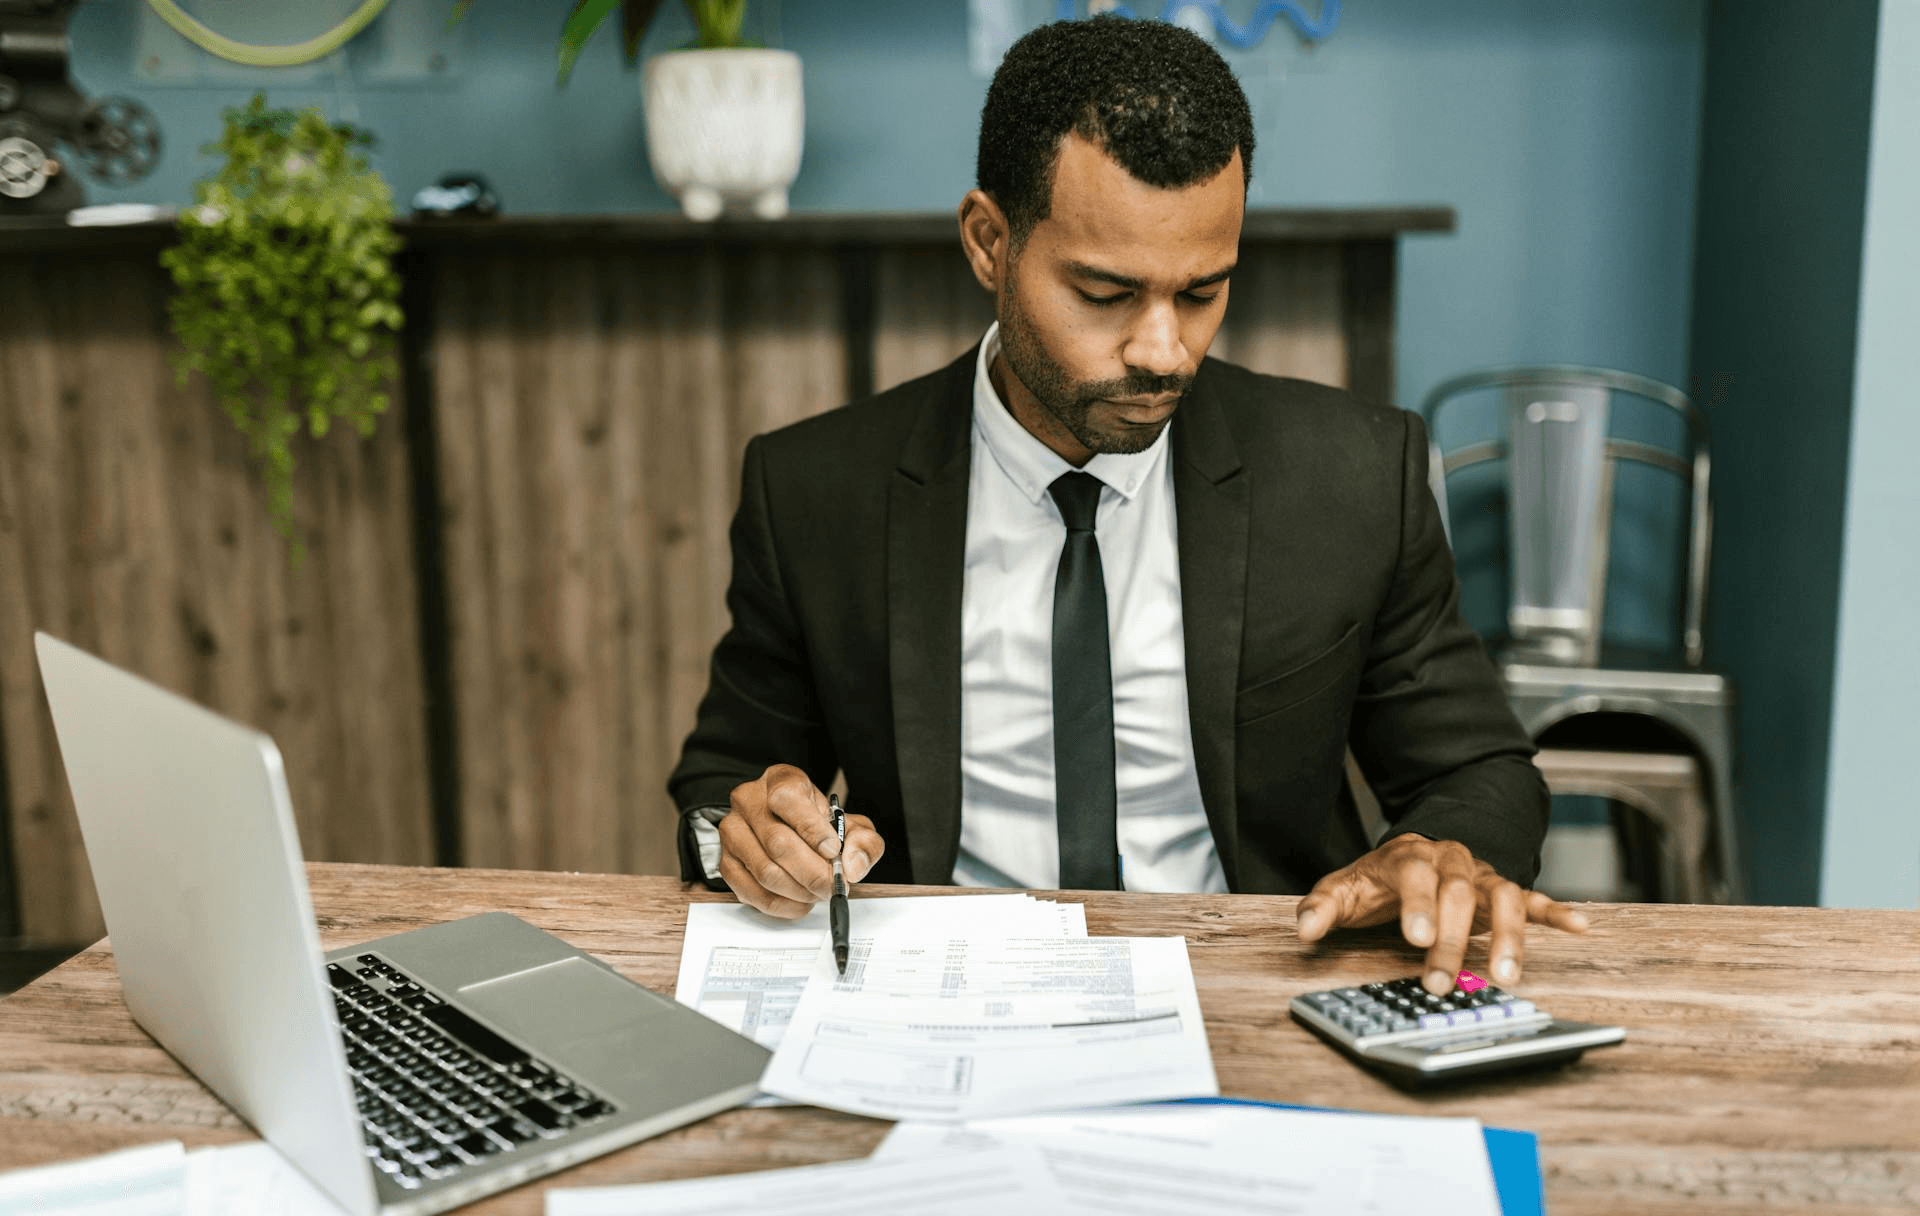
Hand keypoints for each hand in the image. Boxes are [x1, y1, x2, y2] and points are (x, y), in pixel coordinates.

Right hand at [717, 764, 884, 918]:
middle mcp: (748, 801)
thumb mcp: (851, 825)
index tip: (833, 851)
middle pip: (777, 843)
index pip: (787, 800)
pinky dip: (782, 905)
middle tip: (833, 886)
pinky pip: (752, 892)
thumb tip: (852, 865)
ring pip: (765, 872)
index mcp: (779, 780)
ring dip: (799, 891)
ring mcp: (733, 832)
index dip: (812, 830)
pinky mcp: (726, 862)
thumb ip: (863, 842)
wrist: (792, 831)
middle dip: (812, 872)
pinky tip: (800, 901)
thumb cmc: (819, 826)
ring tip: (819, 892)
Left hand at [1293, 834, 1588, 994]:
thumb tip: (1304, 930)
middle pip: (1458, 894)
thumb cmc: (1377, 881)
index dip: (1418, 905)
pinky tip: (1579, 926)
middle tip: (1438, 981)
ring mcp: (1480, 877)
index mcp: (1409, 856)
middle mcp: (1451, 861)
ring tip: (1505, 976)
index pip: (1416, 876)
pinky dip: (1555, 912)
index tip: (1415, 938)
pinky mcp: (1503, 892)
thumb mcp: (1342, 890)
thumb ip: (1321, 908)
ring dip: (1506, 937)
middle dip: (1451, 939)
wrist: (1412, 856)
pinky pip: (1533, 900)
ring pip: (1502, 898)